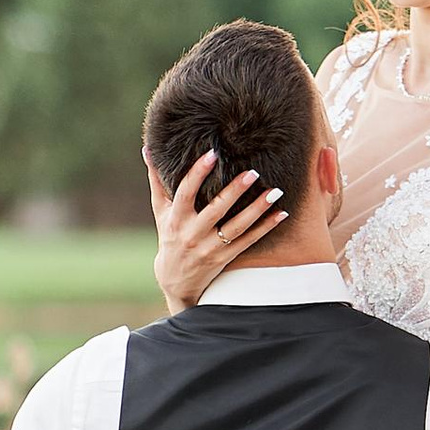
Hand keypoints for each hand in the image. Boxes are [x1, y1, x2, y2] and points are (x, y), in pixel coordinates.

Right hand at [146, 149, 284, 312]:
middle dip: (234, 191)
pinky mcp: (225, 258)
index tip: (212, 154)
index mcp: (176, 218)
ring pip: (237, 227)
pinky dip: (265, 228)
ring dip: (257, 210)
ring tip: (275, 192)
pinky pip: (248, 241)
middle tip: (253, 172)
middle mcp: (192, 233)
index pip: (186, 192)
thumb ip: (157, 180)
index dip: (197, 173)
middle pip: (216, 209)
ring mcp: (210, 248)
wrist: (176, 279)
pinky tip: (281, 214)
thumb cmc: (169, 236)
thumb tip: (148, 149)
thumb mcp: (161, 211)